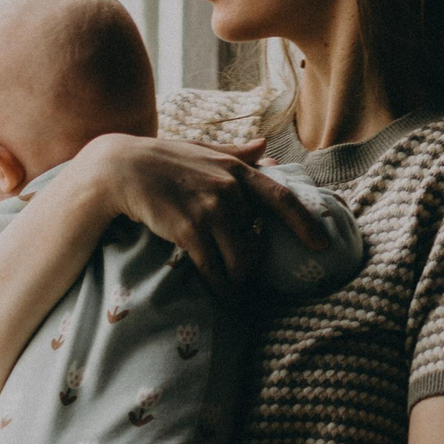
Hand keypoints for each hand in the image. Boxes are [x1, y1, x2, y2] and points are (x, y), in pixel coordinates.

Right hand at [75, 134, 327, 294]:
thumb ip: (238, 153)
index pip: (281, 198)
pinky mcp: (188, 229)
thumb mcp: (205, 151)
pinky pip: (213, 268)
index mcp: (237, 170)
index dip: (305, 224)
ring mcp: (210, 209)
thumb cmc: (164, 159)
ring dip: (238, 281)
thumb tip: (267, 147)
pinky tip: (221, 296)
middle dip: (255, 265)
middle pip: (258, 241)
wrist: (121, 168)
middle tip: (250, 279)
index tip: (322, 245)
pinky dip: (219, 286)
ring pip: (239, 260)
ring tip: (234, 291)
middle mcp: (229, 189)